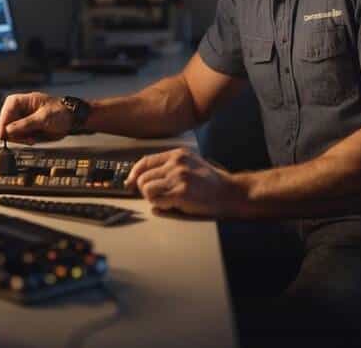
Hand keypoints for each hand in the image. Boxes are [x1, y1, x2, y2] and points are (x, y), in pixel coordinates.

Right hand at [0, 92, 71, 143]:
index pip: (7, 110)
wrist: (73, 119)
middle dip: (15, 133)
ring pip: (12, 132)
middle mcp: (21, 109)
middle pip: (7, 123)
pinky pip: (20, 136)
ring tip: (33, 138)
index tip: (3, 134)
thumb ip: (25, 124)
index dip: (4, 122)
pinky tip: (34, 139)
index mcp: (23, 100)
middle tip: (25, 138)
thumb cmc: (61, 112)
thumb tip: (8, 130)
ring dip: (21, 138)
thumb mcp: (43, 118)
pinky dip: (25, 140)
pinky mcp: (28, 128)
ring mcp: (24, 119)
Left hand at [127, 147, 245, 216]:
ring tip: (168, 200)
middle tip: (159, 196)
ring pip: (146, 189)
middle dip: (146, 190)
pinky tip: (173, 205)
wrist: (231, 193)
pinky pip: (156, 200)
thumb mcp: (190, 164)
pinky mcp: (181, 192)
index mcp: (177, 154)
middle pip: (142, 177)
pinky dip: (161, 206)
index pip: (145, 161)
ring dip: (153, 198)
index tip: (130, 182)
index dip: (134, 174)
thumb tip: (141, 177)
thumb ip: (168, 167)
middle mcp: (176, 163)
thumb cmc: (211, 183)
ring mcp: (178, 177)